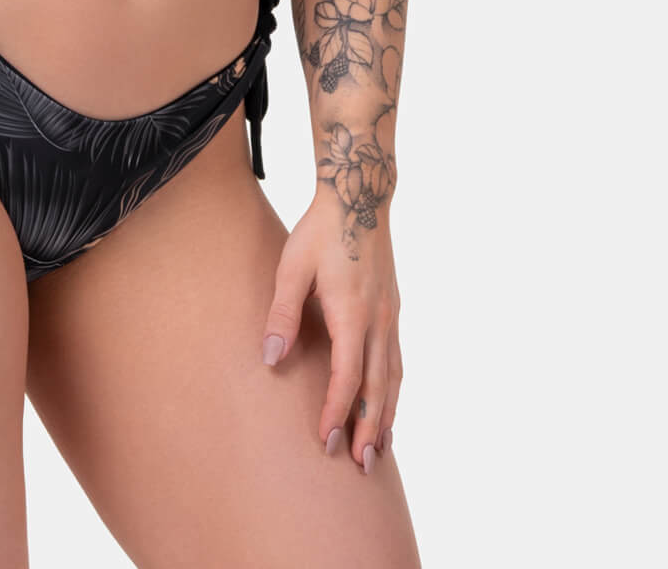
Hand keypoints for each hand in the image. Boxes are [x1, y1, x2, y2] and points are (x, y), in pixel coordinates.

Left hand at [260, 189, 401, 470]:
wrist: (359, 200)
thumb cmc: (320, 233)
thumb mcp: (292, 267)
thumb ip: (282, 313)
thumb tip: (270, 358)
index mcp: (352, 313)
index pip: (346, 376)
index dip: (336, 411)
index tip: (326, 440)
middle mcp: (378, 321)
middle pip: (377, 387)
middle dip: (369, 428)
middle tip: (362, 466)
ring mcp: (390, 316)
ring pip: (392, 378)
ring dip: (386, 415)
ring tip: (379, 450)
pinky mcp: (393, 311)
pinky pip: (397, 362)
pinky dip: (393, 391)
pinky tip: (386, 405)